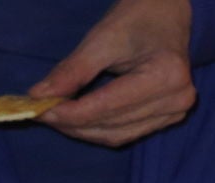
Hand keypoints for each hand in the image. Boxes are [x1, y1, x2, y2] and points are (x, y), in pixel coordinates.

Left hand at [32, 0, 195, 146]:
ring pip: (118, 135)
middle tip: (40, 113)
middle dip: (73, 123)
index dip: (70, 113)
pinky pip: (127, 133)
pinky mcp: (170, 119)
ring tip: (55, 117)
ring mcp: (176, 112)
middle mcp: (176, 100)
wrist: (167, 15)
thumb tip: (39, 96)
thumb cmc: (136, 18)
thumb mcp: (101, 38)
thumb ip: (72, 70)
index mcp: (165, 76)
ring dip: (83, 131)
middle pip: (112, 125)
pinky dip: (99, 130)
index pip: (108, 106)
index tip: (38, 110)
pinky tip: (78, 121)